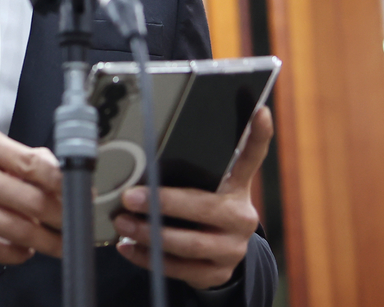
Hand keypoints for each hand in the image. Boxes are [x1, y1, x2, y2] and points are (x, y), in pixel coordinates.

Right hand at [0, 124, 62, 263]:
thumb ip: (16, 156)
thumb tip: (56, 169)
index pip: (33, 164)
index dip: (63, 183)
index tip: (78, 193)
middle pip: (31, 199)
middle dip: (61, 216)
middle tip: (75, 224)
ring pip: (19, 230)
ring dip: (47, 240)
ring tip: (59, 242)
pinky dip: (20, 253)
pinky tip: (26, 249)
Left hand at [113, 106, 273, 288]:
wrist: (221, 255)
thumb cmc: (204, 210)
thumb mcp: (205, 187)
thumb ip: (188, 170)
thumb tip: (146, 153)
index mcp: (238, 187)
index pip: (251, 157)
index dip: (257, 135)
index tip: (260, 110)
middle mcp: (241, 216)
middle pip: (205, 207)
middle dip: (163, 203)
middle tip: (131, 197)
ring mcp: (232, 248)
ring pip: (190, 243)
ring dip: (150, 233)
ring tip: (123, 222)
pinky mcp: (216, 272)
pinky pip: (181, 268)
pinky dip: (150, 258)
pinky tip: (129, 247)